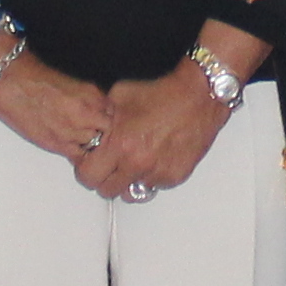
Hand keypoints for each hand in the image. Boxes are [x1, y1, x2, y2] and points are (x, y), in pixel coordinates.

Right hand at [0, 48, 116, 164]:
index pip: (114, 115)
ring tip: (79, 140)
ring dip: (90, 145)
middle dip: (102, 134)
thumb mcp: (74, 85)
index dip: (107, 120)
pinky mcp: (59, 143)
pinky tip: (72, 147)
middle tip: (93, 134)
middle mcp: (88, 113)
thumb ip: (89, 100)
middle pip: (108, 133)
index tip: (103, 123)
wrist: (13, 81)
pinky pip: (79, 157)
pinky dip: (78, 155)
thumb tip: (97, 113)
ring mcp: (75, 130)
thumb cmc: (35, 79)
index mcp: (93, 95)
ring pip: (95, 146)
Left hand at [79, 67, 229, 200]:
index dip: (86, 169)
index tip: (90, 162)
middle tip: (110, 164)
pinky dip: (150, 177)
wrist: (199, 95)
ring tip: (134, 160)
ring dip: (129, 180)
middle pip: (107, 190)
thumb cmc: (164, 93)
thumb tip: (92, 129)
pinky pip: (154, 186)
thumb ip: (102, 118)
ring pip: (131, 192)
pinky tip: (154, 157)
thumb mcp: (120, 96)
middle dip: (105, 178)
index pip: (89, 176)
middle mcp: (138, 164)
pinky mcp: (175, 176)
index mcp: (121, 145)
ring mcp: (158, 173)